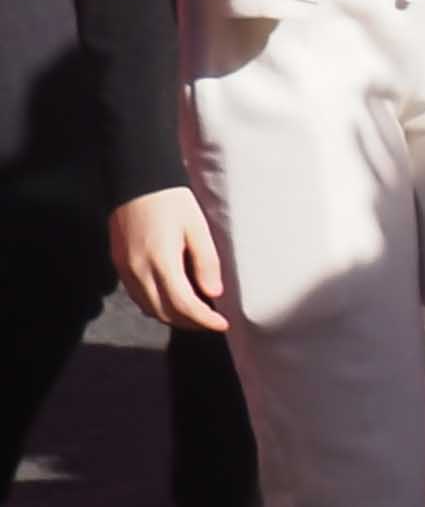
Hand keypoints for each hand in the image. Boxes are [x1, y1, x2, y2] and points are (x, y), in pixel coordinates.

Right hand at [108, 187, 224, 332]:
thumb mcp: (197, 229)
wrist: (136, 182)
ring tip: (196, 313)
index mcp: (161, 262)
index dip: (204, 320)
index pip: (184, 305)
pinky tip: (173, 299)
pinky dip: (156, 305)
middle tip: (212, 321)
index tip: (223, 324)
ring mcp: (125, 269)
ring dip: (172, 316)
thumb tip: (214, 293)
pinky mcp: (119, 264)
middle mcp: (138, 271)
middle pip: (164, 313)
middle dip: (190, 323)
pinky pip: (137, 296)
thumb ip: (206, 263)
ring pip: (148, 308)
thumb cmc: (172, 202)